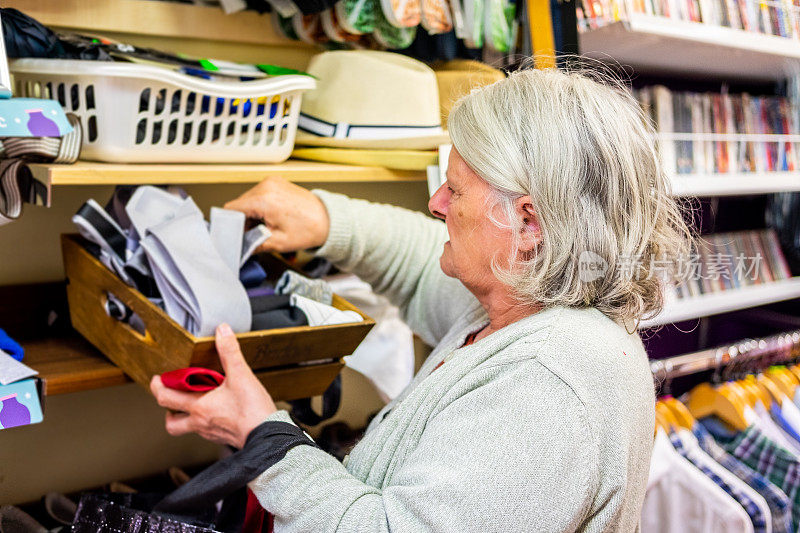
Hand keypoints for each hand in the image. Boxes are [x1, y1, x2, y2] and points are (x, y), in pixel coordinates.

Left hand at [150, 323, 276, 448]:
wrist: (269, 435)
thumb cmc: (253, 411)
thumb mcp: (241, 375)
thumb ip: (230, 352)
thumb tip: (222, 331)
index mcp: (199, 406)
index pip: (166, 398)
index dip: (158, 387)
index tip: (157, 379)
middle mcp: (200, 422)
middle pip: (171, 423)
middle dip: (167, 409)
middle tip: (170, 395)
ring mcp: (210, 433)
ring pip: (187, 429)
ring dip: (184, 417)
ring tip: (192, 403)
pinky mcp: (222, 437)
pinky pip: (205, 431)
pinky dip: (204, 421)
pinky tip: (216, 411)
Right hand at [225, 177, 329, 253]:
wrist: (328, 220)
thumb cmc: (309, 229)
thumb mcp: (277, 243)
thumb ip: (253, 244)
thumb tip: (240, 247)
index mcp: (264, 199)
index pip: (232, 209)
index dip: (231, 224)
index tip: (235, 235)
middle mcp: (267, 186)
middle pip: (239, 204)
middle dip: (243, 221)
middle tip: (255, 234)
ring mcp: (272, 182)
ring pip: (248, 200)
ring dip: (252, 214)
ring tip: (267, 226)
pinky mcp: (277, 182)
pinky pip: (259, 195)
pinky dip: (260, 207)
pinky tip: (271, 217)